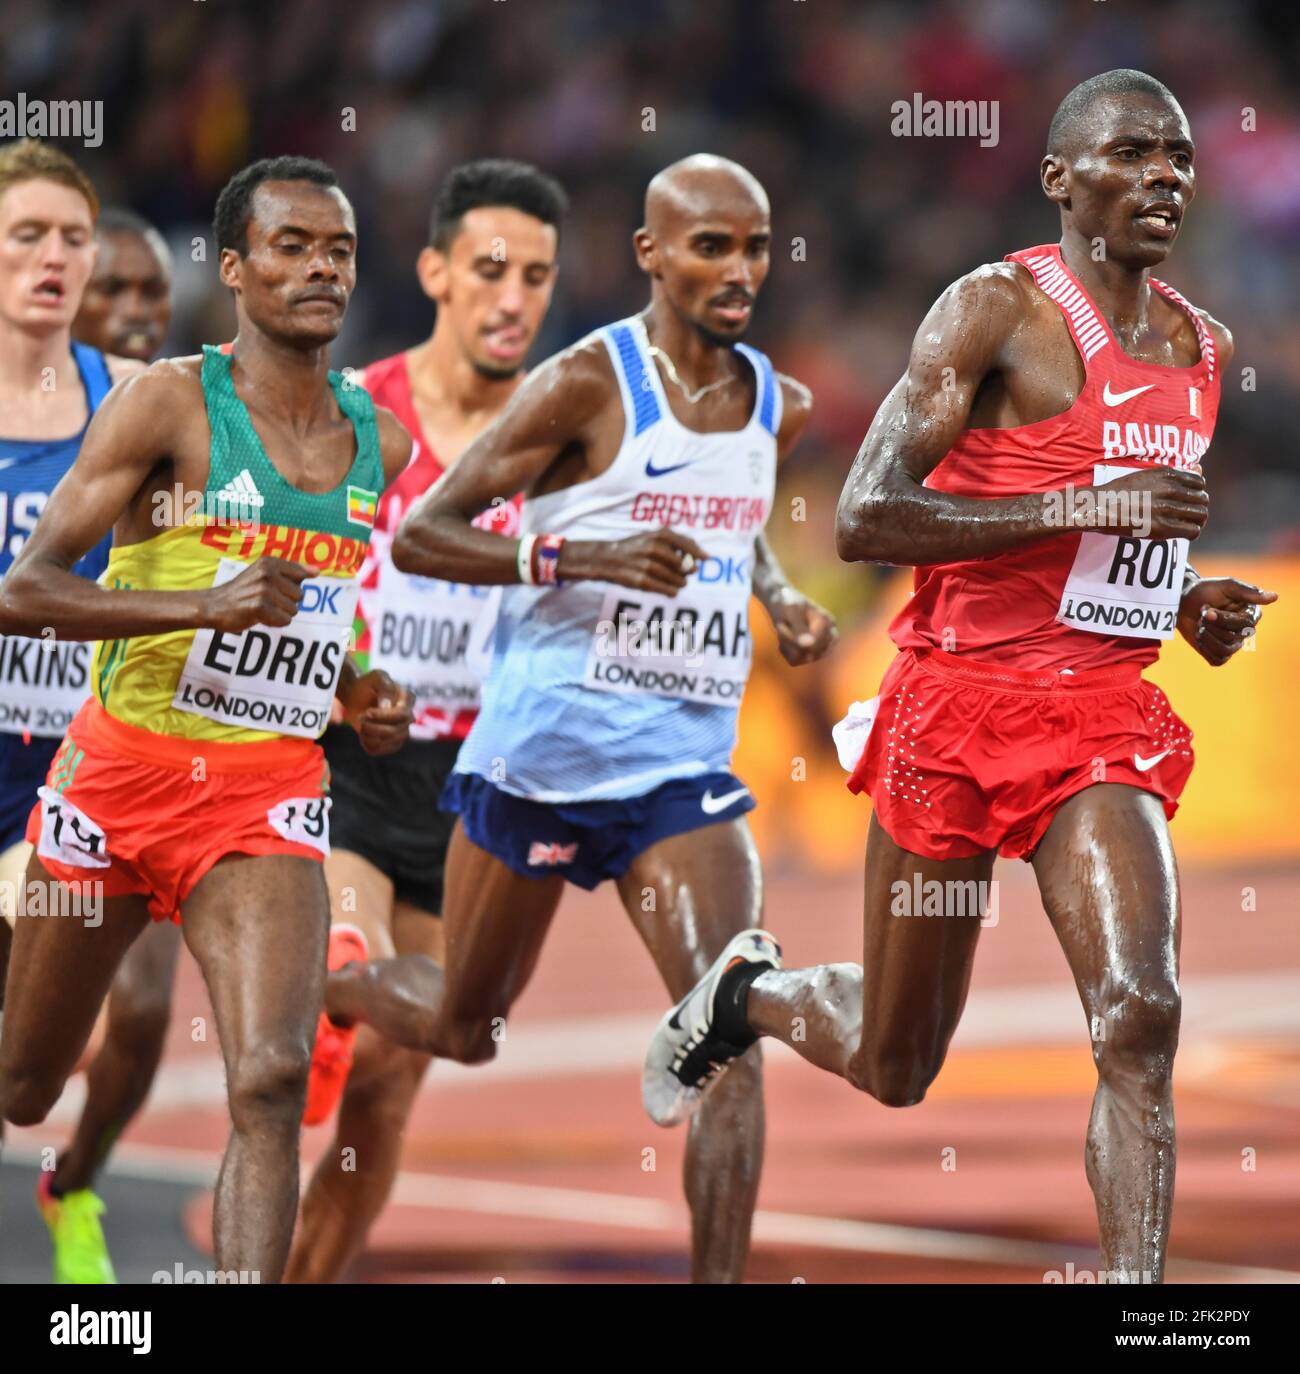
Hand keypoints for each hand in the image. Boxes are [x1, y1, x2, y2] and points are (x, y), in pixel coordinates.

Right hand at [204, 557, 307, 630]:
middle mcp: (267, 572)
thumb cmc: (243, 592)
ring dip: (280, 614)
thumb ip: (292, 572)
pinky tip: (259, 617)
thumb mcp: (265, 574)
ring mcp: (263, 589)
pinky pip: (284, 620)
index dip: (290, 588)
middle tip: (265, 601)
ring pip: (293, 610)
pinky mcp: (259, 606)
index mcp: (270, 562)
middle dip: (286, 602)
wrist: (214, 606)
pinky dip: (275, 623)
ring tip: (262, 608)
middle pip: (299, 595)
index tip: (274, 590)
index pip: (300, 575)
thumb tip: (317, 572)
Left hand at [340, 669, 412, 753]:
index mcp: (408, 699)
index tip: (367, 712)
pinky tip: (363, 736)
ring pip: (392, 742)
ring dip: (372, 737)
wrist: (356, 695)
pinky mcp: (392, 742)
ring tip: (361, 726)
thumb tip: (387, 706)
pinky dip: (371, 746)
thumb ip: (385, 688)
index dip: (384, 716)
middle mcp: (408, 716)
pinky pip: (385, 750)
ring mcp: (402, 730)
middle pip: (398, 731)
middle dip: (375, 728)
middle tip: (360, 718)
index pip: (402, 715)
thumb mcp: (376, 677)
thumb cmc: (367, 685)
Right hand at [560, 527, 708, 595]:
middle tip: (688, 574)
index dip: (698, 552)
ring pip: (675, 578)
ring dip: (680, 582)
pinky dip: (671, 591)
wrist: (606, 559)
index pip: (685, 543)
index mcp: (658, 535)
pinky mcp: (640, 581)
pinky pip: (664, 589)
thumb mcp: (652, 537)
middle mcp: (653, 548)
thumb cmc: (635, 548)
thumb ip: (676, 543)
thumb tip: (700, 556)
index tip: (708, 559)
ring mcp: (646, 565)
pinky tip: (673, 591)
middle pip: (682, 564)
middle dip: (688, 571)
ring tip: (680, 583)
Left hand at [767, 590, 837, 665]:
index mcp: (828, 622)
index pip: (811, 644)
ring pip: (800, 659)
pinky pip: (794, 662)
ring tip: (784, 631)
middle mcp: (829, 636)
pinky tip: (785, 639)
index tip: (780, 624)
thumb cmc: (786, 603)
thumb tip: (809, 646)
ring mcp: (821, 646)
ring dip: (786, 646)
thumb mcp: (790, 611)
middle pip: (807, 653)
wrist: (781, 603)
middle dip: (789, 641)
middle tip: (781, 626)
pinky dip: (785, 651)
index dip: (791, 637)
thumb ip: (799, 628)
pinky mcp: (811, 654)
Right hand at [1087, 468, 1208, 540]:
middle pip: (1203, 500)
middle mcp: (1170, 489)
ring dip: (1196, 521)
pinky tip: (1182, 533)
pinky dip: (1191, 533)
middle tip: (1188, 516)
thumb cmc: (1120, 491)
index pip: (1199, 483)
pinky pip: (1192, 531)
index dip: (1196, 493)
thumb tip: (1200, 467)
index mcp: (1167, 474)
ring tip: (1186, 525)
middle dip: (1198, 508)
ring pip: (1200, 515)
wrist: (1100, 507)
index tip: (1187, 501)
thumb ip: (1175, 472)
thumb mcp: (1147, 475)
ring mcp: (1166, 508)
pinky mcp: (1161, 527)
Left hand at [1177, 576, 1277, 666]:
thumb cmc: (1205, 591)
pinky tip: (1199, 636)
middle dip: (1210, 626)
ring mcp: (1232, 643)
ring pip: (1224, 650)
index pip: (1246, 623)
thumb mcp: (1227, 586)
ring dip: (1206, 637)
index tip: (1207, 610)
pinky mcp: (1219, 653)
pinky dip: (1204, 648)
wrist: (1182, 601)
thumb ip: (1248, 592)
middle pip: (1232, 637)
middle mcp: (1245, 630)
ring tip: (1199, 626)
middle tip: (1202, 614)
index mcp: (1250, 614)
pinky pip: (1216, 660)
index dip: (1223, 619)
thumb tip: (1274, 597)